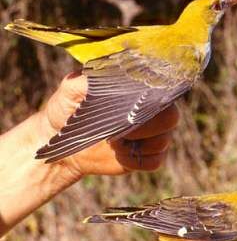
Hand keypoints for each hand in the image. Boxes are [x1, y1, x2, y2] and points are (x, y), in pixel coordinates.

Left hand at [37, 72, 178, 177]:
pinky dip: (136, 161)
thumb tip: (97, 79)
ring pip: (163, 141)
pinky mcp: (146, 156)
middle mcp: (152, 111)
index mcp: (140, 91)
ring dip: (137, 145)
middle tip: (120, 131)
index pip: (163, 91)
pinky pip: (155, 162)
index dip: (152, 101)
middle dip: (147, 127)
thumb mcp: (69, 91)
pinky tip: (119, 155)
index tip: (130, 109)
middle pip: (171, 118)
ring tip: (113, 142)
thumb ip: (83, 81)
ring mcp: (151, 135)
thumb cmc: (67, 111)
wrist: (62, 143)